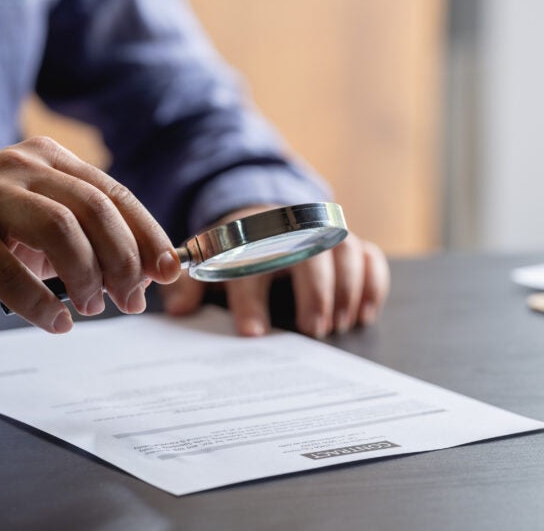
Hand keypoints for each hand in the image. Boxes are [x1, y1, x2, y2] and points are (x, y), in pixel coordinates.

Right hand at [0, 137, 180, 332]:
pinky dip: (41, 303)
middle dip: (124, 260)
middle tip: (132, 299)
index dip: (149, 235)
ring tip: (93, 307)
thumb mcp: (51, 227)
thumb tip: (148, 274)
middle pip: (94, 209)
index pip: (116, 195)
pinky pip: (7, 270)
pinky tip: (57, 321)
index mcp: (53, 162)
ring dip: (87, 275)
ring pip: (58, 229)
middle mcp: (23, 168)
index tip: (169, 270)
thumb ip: (96, 242)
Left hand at [161, 207, 389, 337]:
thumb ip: (189, 285)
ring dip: (346, 288)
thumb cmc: (235, 251)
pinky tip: (363, 313)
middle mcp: (293, 231)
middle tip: (312, 331)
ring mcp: (325, 234)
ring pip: (346, 251)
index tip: (252, 333)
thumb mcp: (207, 263)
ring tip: (338, 325)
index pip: (251, 264)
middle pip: (309, 254)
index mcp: (252, 237)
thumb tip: (179, 311)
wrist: (263, 219)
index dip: (250, 299)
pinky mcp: (349, 243)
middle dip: (313, 293)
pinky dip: (373, 283)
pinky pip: (371, 257)